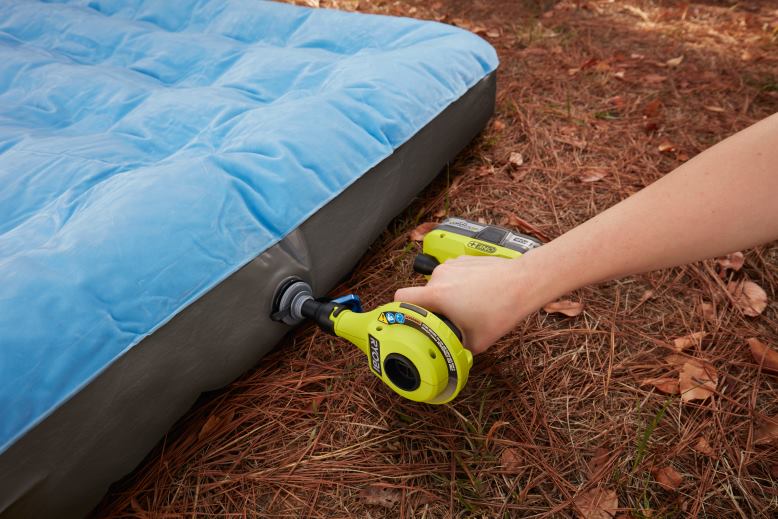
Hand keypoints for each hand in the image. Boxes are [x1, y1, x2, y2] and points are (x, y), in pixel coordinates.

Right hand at [394, 254, 548, 353]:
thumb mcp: (477, 342)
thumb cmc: (502, 310)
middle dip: (433, 308)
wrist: (524, 282)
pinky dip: (459, 284)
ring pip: (439, 284)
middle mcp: (440, 276)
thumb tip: (451, 353)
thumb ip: (456, 348)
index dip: (398, 309)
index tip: (406, 318)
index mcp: (437, 294)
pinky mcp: (464, 259)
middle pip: (423, 294)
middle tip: (450, 320)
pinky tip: (477, 294)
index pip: (400, 297)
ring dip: (446, 295)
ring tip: (468, 306)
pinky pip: (452, 275)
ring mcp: (452, 264)